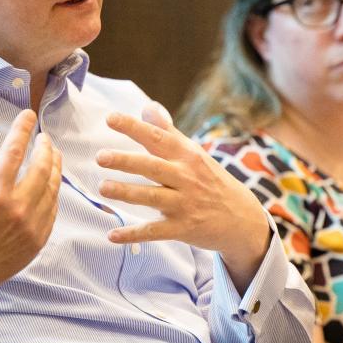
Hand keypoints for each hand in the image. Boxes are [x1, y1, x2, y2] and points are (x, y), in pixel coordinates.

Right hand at [0, 109, 62, 341]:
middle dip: (45, 148)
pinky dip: (53, 193)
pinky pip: (53, 210)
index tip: (29, 115)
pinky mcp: (38, 240)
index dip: (22, 130)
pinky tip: (50, 184)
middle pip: (42, 168)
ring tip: (52, 155)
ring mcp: (31, 227)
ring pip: (52, 189)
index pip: (13, 152)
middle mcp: (17, 210)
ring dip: (54, 168)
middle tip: (44, 138)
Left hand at [96, 102, 270, 288]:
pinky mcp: (183, 229)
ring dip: (127, 192)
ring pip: (152, 197)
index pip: (157, 137)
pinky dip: (133, 234)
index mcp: (188, 156)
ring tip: (103, 187)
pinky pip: (154, 232)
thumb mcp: (195, 154)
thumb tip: (148, 106)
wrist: (242, 218)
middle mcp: (186, 178)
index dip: (134, 127)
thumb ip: (168, 132)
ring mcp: (185, 204)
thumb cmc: (211, 181)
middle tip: (101, 157)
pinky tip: (112, 235)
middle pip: (153, 167)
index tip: (110, 119)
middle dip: (126, 161)